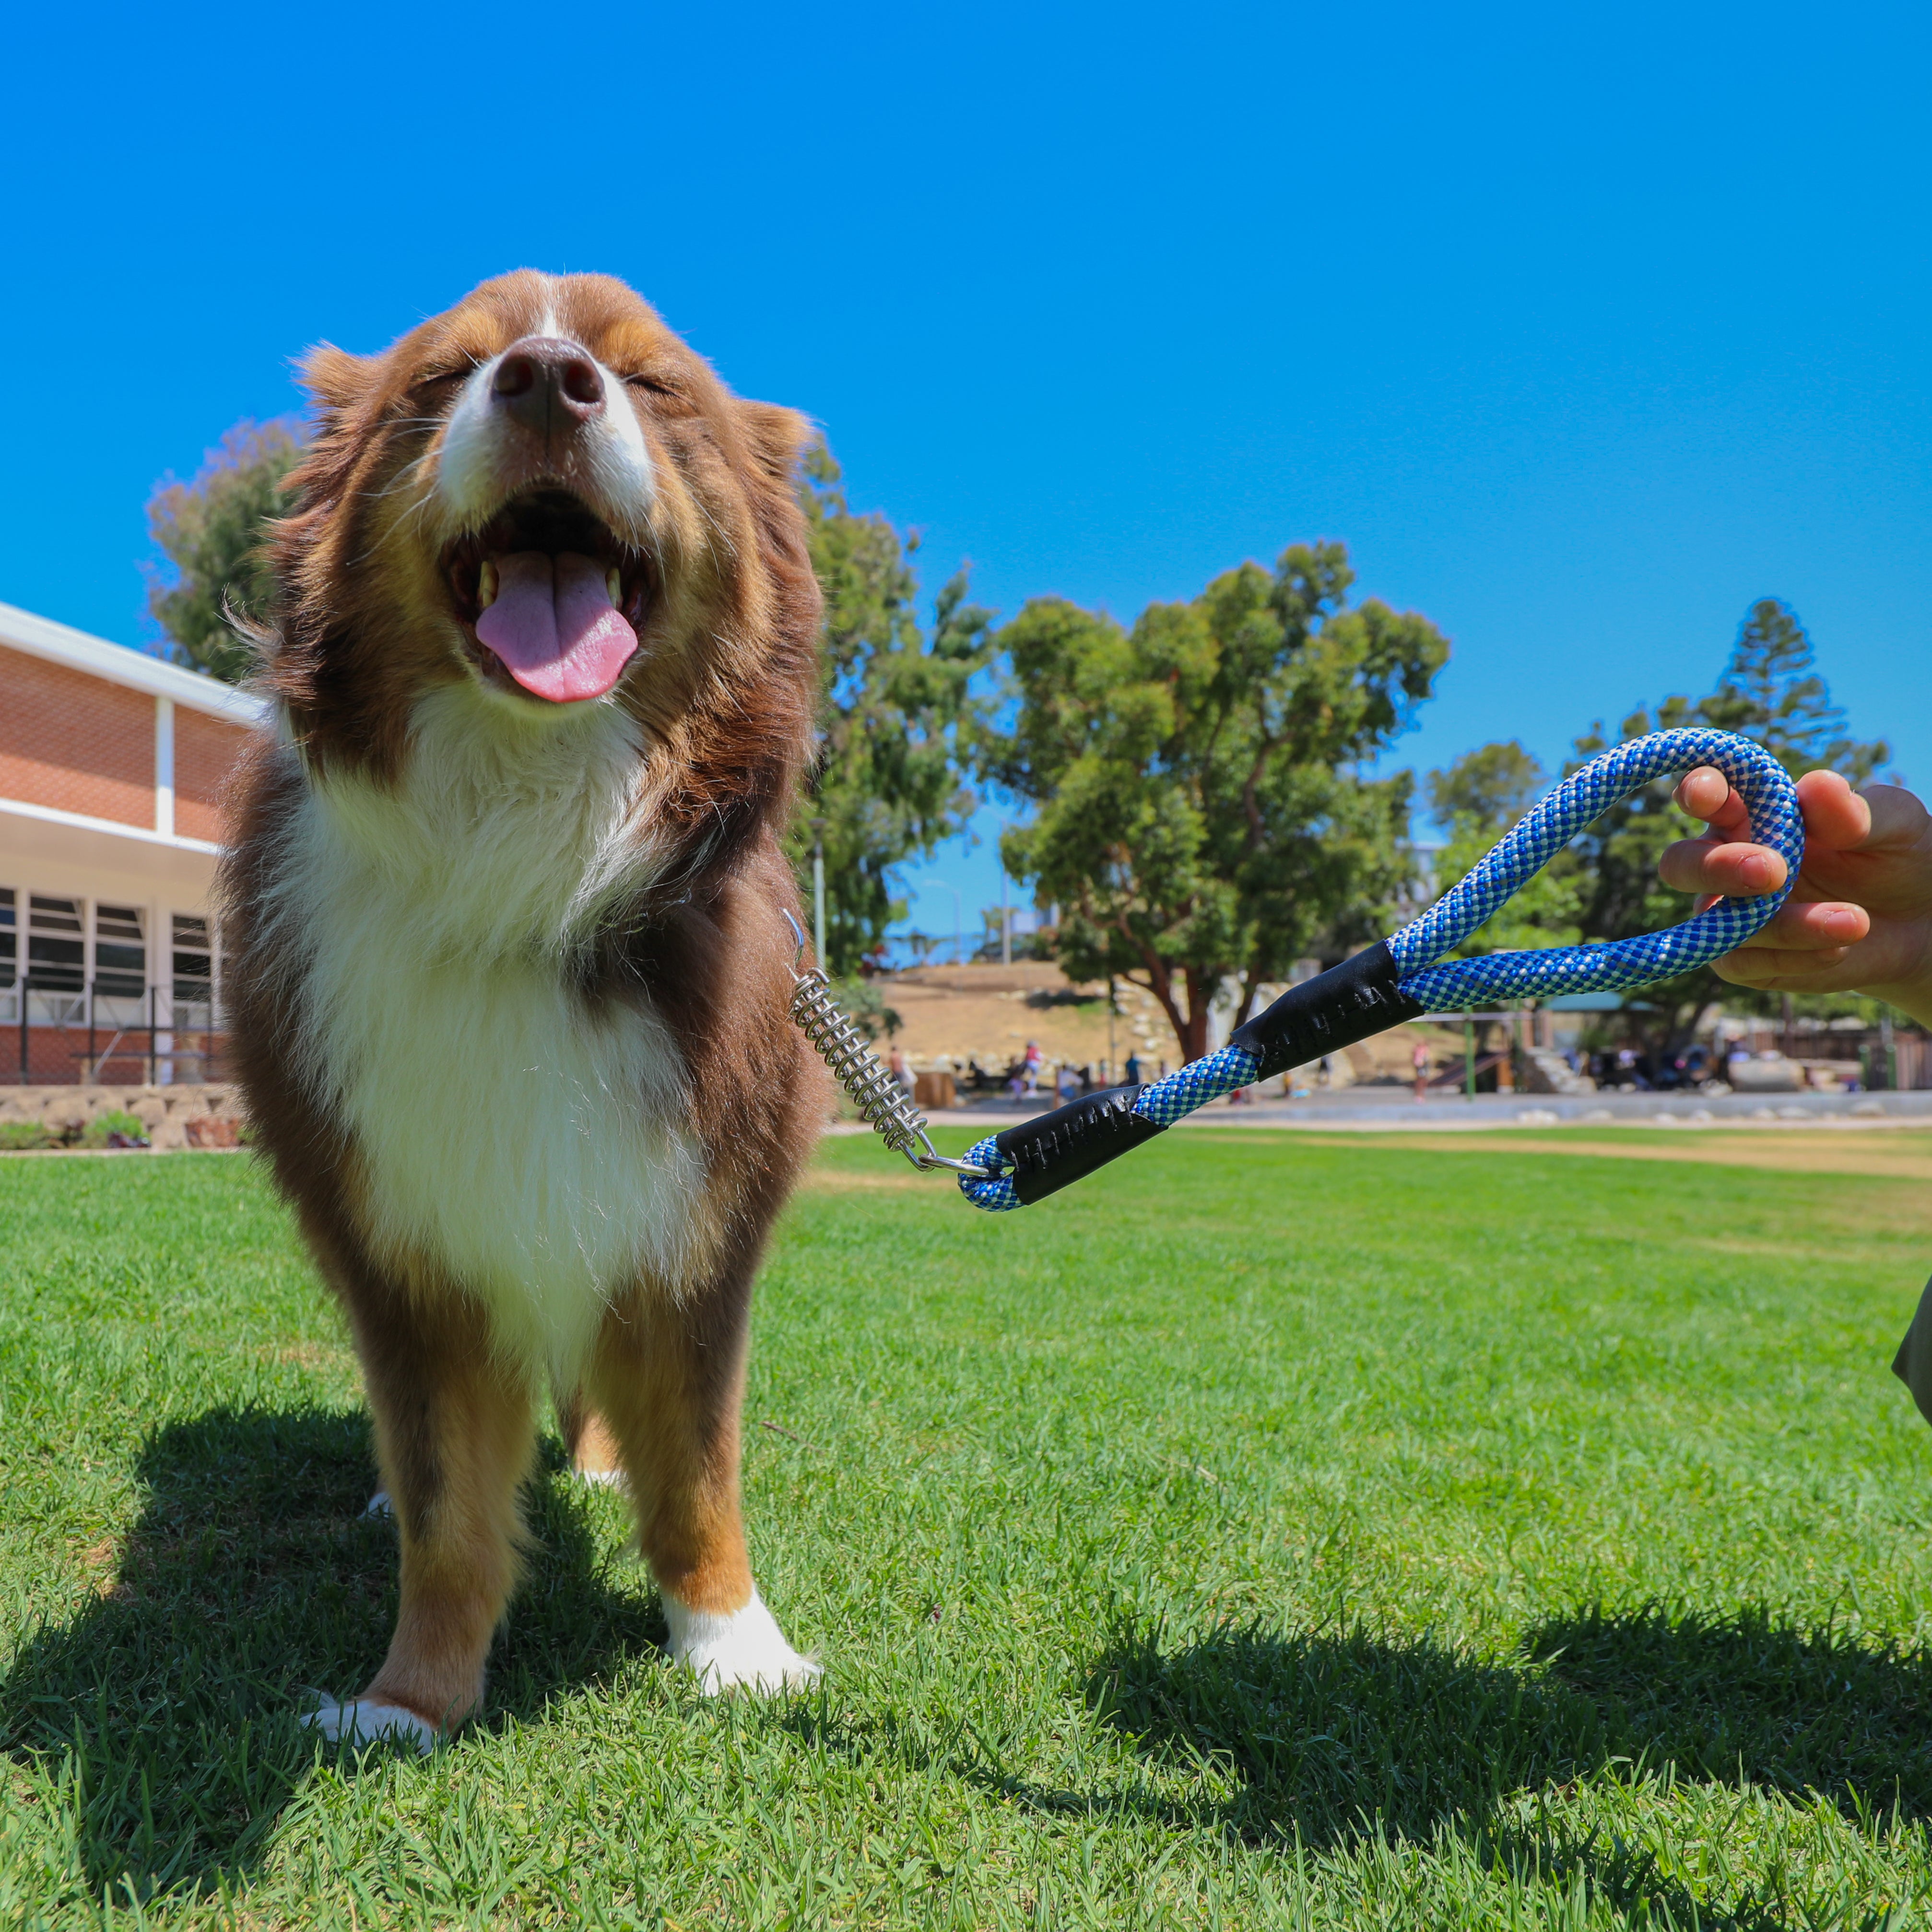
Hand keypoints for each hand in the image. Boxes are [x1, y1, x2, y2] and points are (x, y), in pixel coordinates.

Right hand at [1658, 767, 1931, 1028]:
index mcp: (1751, 812)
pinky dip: (1790, 956)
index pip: (1705, 795)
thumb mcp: (1893, 824)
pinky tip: (1838, 948)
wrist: (1920, 923)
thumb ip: (1853, 811)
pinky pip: (1737, 962)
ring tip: (1856, 922)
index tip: (1708, 794)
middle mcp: (1727, 859)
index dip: (1696, 791)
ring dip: (1785, 924)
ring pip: (1714, 920)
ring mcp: (1728, 912)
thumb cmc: (1896, 855)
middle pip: (1680, 863)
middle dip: (1716, 867)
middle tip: (1772, 872)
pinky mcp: (1742, 958)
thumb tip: (1816, 786)